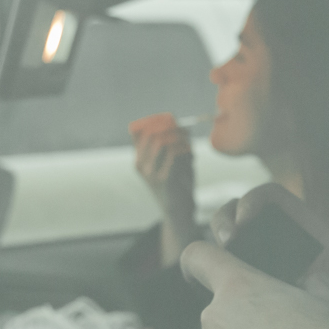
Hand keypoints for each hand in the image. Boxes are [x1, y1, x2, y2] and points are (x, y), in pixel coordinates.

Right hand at [129, 112, 196, 260]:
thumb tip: (177, 123)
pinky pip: (173, 154)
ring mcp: (150, 173)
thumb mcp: (172, 158)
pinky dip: (185, 150)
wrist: (179, 211)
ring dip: (179, 139)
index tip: (171, 118)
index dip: (155, 119)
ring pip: (162, 142)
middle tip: (185, 132)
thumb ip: (172, 141)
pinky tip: (191, 157)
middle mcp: (141, 164)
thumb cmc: (178, 182)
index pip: (137, 129)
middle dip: (171, 127)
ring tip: (188, 146)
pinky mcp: (164, 180)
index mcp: (139, 158)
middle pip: (151, 133)